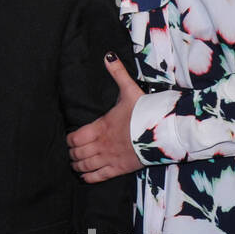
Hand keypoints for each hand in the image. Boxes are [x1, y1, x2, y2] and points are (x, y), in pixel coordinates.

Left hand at [67, 54, 144, 181]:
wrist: (165, 131)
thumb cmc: (146, 111)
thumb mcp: (129, 90)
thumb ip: (117, 73)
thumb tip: (108, 55)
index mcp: (101, 126)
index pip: (74, 138)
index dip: (69, 140)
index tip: (69, 139)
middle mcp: (102, 144)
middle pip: (77, 153)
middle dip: (72, 153)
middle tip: (71, 152)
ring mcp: (110, 158)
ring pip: (85, 166)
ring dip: (77, 166)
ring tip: (75, 164)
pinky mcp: (120, 168)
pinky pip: (98, 177)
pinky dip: (88, 178)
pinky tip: (84, 177)